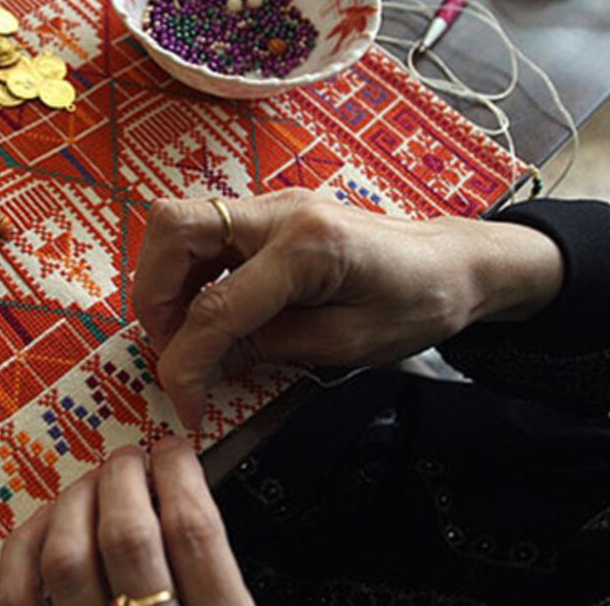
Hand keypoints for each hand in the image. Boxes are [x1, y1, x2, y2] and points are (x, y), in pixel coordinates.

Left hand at [0, 436, 252, 605]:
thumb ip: (221, 574)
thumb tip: (192, 501)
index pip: (194, 533)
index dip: (180, 476)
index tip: (175, 453)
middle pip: (127, 535)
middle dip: (125, 479)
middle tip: (130, 462)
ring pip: (68, 557)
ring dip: (76, 504)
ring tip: (90, 489)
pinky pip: (18, 594)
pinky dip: (26, 549)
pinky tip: (44, 530)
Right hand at [131, 189, 562, 426]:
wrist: (455, 261)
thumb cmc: (417, 305)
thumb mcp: (347, 345)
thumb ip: (269, 348)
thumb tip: (203, 363)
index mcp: (308, 247)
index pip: (216, 306)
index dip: (187, 364)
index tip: (184, 405)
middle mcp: (278, 211)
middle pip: (174, 228)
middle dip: (154, 296)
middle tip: (170, 349)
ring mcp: (270, 204)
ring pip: (179, 221)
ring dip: (164, 281)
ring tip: (183, 334)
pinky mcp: (267, 212)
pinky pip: (203, 231)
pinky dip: (186, 272)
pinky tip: (205, 311)